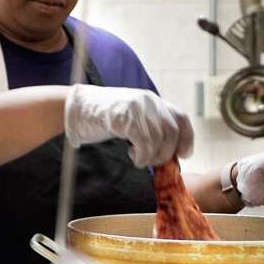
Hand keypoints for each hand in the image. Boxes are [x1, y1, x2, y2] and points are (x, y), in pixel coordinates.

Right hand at [64, 85, 193, 166]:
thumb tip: (168, 152)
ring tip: (138, 160)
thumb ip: (149, 127)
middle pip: (173, 131)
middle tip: (154, 163)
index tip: (183, 154)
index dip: (186, 138)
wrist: (76, 108)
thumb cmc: (102, 117)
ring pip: (159, 139)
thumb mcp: (132, 118)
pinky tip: (132, 156)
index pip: (181, 117)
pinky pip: (144, 142)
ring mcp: (137, 108)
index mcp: (152, 100)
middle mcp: (149, 101)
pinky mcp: (125, 117)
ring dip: (151, 156)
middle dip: (167, 152)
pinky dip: (141, 155)